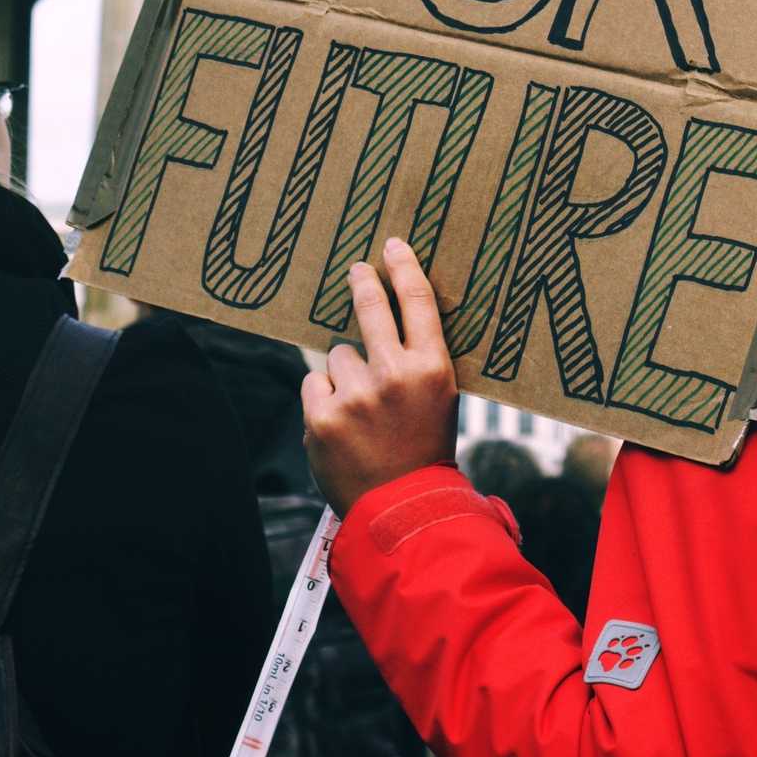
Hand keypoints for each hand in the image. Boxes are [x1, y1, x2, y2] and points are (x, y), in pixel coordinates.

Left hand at [303, 238, 458, 515]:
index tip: (392, 245)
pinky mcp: (323, 416)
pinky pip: (316, 384)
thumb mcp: (440, 402)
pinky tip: (342, 427)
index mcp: (432, 369)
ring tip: (363, 413)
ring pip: (338, 356)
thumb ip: (419, 362)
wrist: (402, 511)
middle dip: (362, 284)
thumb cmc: (423, 453)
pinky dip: (324, 401)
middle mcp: (394, 374)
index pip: (418, 302)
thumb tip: (393, 318)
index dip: (403, 268)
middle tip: (356, 269)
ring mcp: (356, 394)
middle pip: (371, 308)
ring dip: (345, 376)